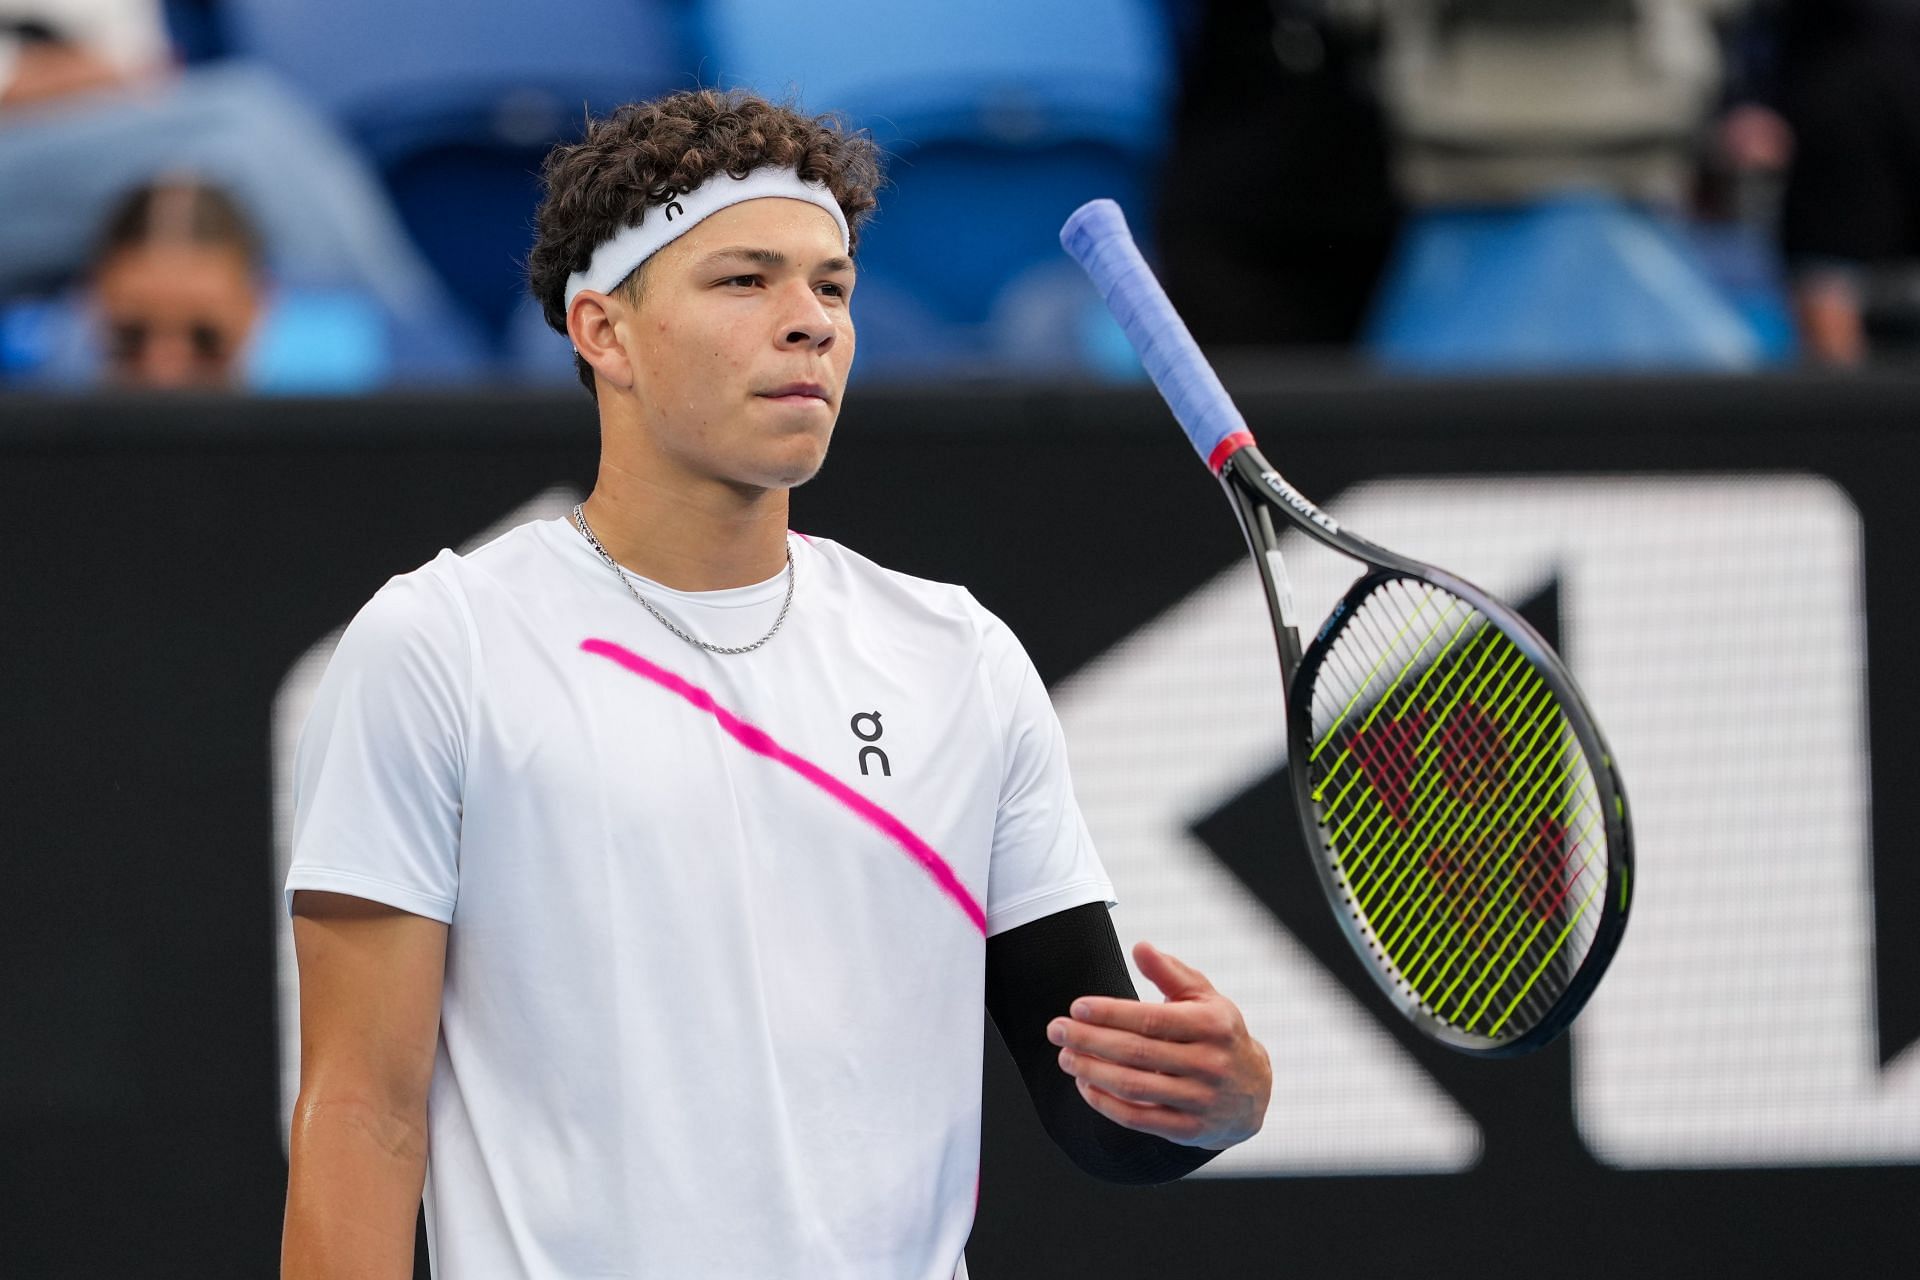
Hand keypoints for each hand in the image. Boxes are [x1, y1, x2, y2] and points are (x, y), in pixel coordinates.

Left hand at [1047, 941, 1270, 1149]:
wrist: (1253, 1091)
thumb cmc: (1218, 1034)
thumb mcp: (1205, 998)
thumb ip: (1170, 972)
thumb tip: (1140, 947)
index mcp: (1212, 1026)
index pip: (1151, 1020)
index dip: (1111, 1014)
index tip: (1077, 1007)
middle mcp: (1209, 1064)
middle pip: (1136, 1053)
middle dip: (1090, 1041)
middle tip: (1056, 1030)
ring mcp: (1200, 1100)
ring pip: (1134, 1087)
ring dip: (1092, 1072)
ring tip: (1065, 1057)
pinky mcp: (1189, 1130)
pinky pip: (1139, 1118)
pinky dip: (1106, 1103)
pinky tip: (1085, 1085)